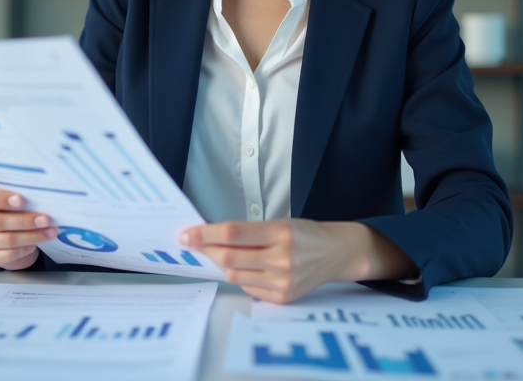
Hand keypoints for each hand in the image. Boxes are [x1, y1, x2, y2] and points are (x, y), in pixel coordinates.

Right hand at [0, 189, 56, 270]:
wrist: (1, 229)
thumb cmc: (4, 206)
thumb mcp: (4, 196)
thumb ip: (12, 195)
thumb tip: (36, 195)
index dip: (1, 200)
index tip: (21, 200)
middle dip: (24, 220)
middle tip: (45, 219)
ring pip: (6, 240)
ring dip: (31, 236)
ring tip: (49, 231)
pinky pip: (6, 255)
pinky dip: (24, 249)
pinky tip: (35, 244)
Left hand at [178, 219, 415, 303]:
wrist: (336, 253)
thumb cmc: (305, 235)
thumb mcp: (280, 223)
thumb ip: (248, 231)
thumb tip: (210, 235)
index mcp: (281, 233)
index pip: (234, 233)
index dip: (206, 234)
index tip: (186, 234)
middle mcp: (282, 258)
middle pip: (229, 257)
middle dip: (206, 250)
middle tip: (193, 243)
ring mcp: (283, 282)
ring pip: (234, 275)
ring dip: (224, 264)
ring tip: (226, 254)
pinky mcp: (283, 298)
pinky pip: (248, 288)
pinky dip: (242, 277)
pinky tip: (250, 268)